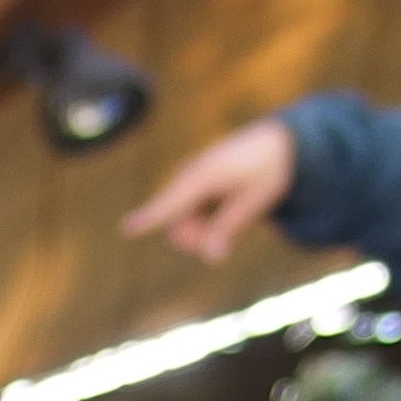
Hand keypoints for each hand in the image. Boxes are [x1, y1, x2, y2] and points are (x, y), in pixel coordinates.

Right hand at [121, 119, 297, 263]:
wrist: (274, 143)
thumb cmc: (267, 170)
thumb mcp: (256, 200)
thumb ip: (230, 227)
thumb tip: (211, 257)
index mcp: (204, 176)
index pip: (172, 203)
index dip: (150, 217)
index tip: (126, 228)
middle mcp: (188, 177)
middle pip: (178, 228)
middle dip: (198, 240)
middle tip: (227, 241)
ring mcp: (187, 181)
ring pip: (182, 226)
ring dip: (202, 231)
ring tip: (232, 212)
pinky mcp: (191, 187)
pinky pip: (189, 217)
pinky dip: (205, 221)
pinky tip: (226, 203)